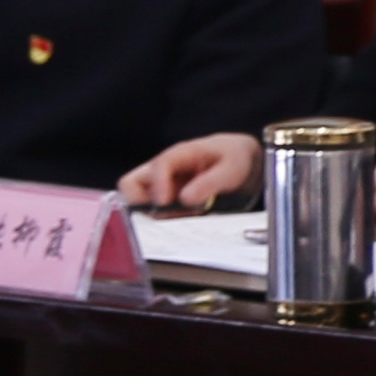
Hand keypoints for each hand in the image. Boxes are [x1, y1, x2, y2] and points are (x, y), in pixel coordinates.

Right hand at [118, 133, 257, 212]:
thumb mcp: (231, 168)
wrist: (244, 161)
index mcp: (180, 154)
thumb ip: (210, 182)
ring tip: (178, 219)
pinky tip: (183, 222)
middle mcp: (164, 170)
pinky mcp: (167, 200)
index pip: (159, 166)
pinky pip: (154, 212)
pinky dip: (162, 220)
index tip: (164, 202)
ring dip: (151, 214)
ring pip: (138, 201)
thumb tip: (186, 198)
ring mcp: (162, 185)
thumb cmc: (235, 158)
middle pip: (131, 184)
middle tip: (160, 215)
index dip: (158, 184)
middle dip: (138, 202)